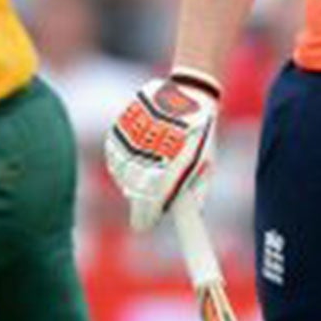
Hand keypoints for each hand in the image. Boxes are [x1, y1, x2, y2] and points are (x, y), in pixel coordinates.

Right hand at [104, 72, 219, 232]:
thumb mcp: (205, 164)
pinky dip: (121, 163)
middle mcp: (151, 155)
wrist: (188, 94)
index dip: (146, 219)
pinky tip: (135, 160)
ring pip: (123, 175)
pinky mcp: (122, 128)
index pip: (151, 206)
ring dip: (131, 182)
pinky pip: (114, 156)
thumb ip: (196, 192)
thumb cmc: (201, 133)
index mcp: (173, 168)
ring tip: (147, 174)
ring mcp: (134, 141)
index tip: (144, 227)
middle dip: (141, 203)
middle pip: (135, 192)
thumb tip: (192, 217)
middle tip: (148, 207)